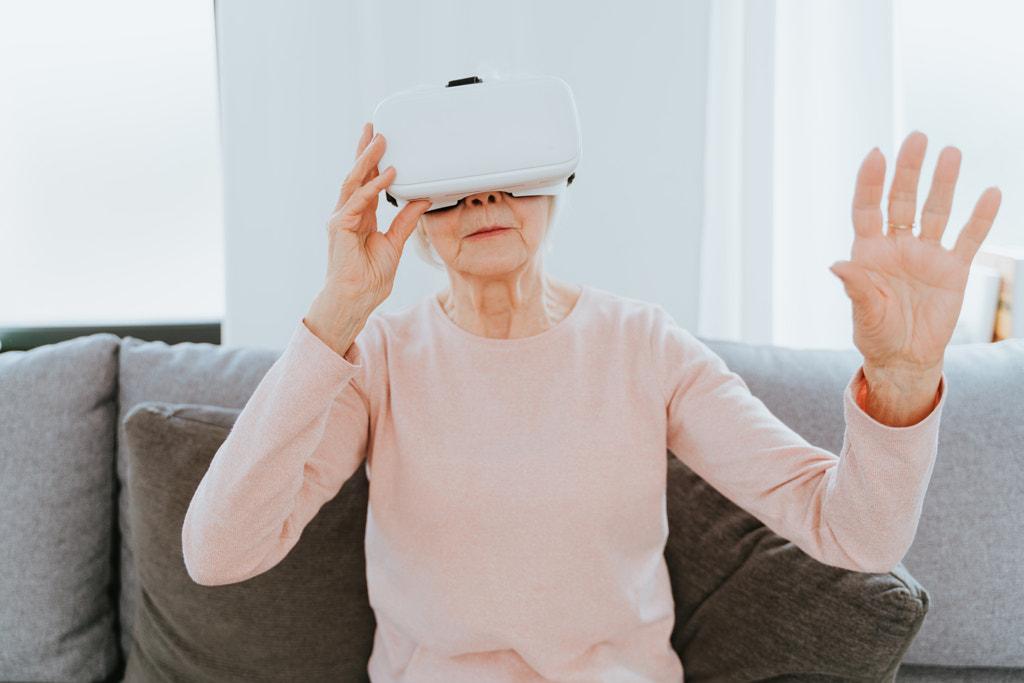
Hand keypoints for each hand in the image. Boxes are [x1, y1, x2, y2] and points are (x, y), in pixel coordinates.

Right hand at [305, 123, 430, 354]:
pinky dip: (373, 186)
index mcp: (360, 216)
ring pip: (354, 181)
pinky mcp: (339, 227)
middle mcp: (348, 213)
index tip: (380, 142)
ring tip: (380, 140)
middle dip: (365, 151)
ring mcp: (341, 219)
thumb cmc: (370, 278)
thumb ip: (405, 221)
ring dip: (367, 160)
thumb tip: (421, 201)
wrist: (355, 299)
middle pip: (357, 175)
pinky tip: (387, 174)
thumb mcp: (395, 243)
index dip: (373, 162)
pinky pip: (358, 201)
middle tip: (375, 128)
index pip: (367, 182)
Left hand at [831, 132, 1000, 423]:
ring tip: (951, 152)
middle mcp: (897, 246)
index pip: (867, 208)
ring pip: (935, 211)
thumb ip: (856, 288)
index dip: (870, 182)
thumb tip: (837, 265)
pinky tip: (991, 193)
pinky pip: (968, 239)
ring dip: (944, 183)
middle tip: (917, 137)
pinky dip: (980, 218)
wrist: (906, 358)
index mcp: (868, 252)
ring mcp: (926, 255)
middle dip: (909, 170)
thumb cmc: (877, 335)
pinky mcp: (953, 269)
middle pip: (902, 200)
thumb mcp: (864, 314)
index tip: (876, 154)